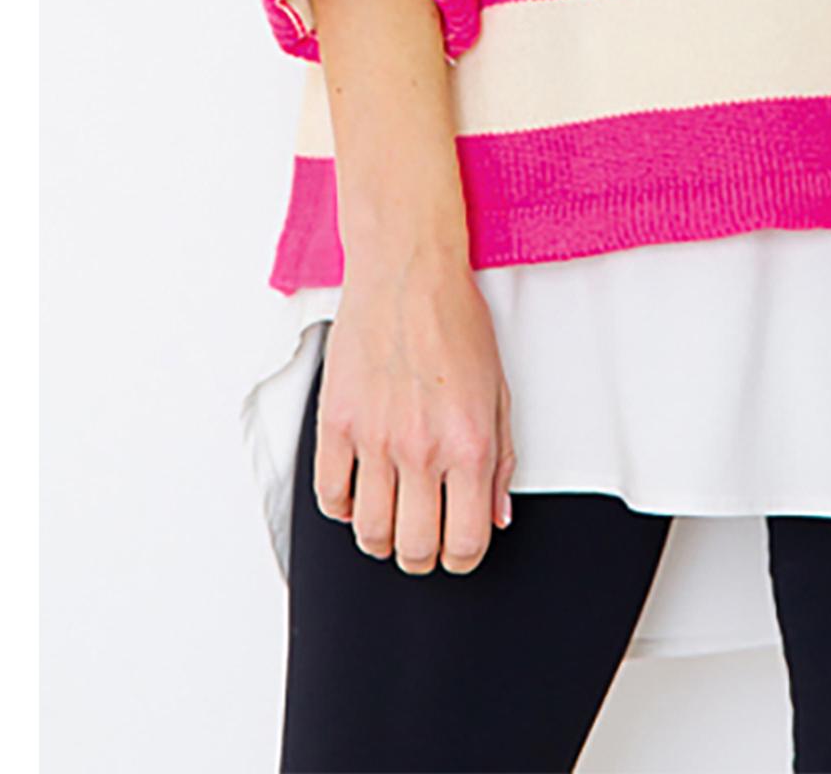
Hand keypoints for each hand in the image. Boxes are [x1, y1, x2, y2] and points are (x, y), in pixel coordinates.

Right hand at [314, 249, 516, 575]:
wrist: (409, 273)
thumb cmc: (456, 322)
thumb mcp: (499, 392)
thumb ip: (501, 460)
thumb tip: (496, 515)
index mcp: (469, 443)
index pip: (464, 542)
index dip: (462, 558)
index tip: (457, 550)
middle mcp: (422, 448)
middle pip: (414, 549)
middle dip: (422, 557)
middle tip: (423, 541)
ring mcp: (375, 438)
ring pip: (369, 533)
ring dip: (382, 539)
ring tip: (390, 521)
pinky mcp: (337, 422)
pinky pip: (330, 496)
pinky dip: (343, 507)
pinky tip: (358, 490)